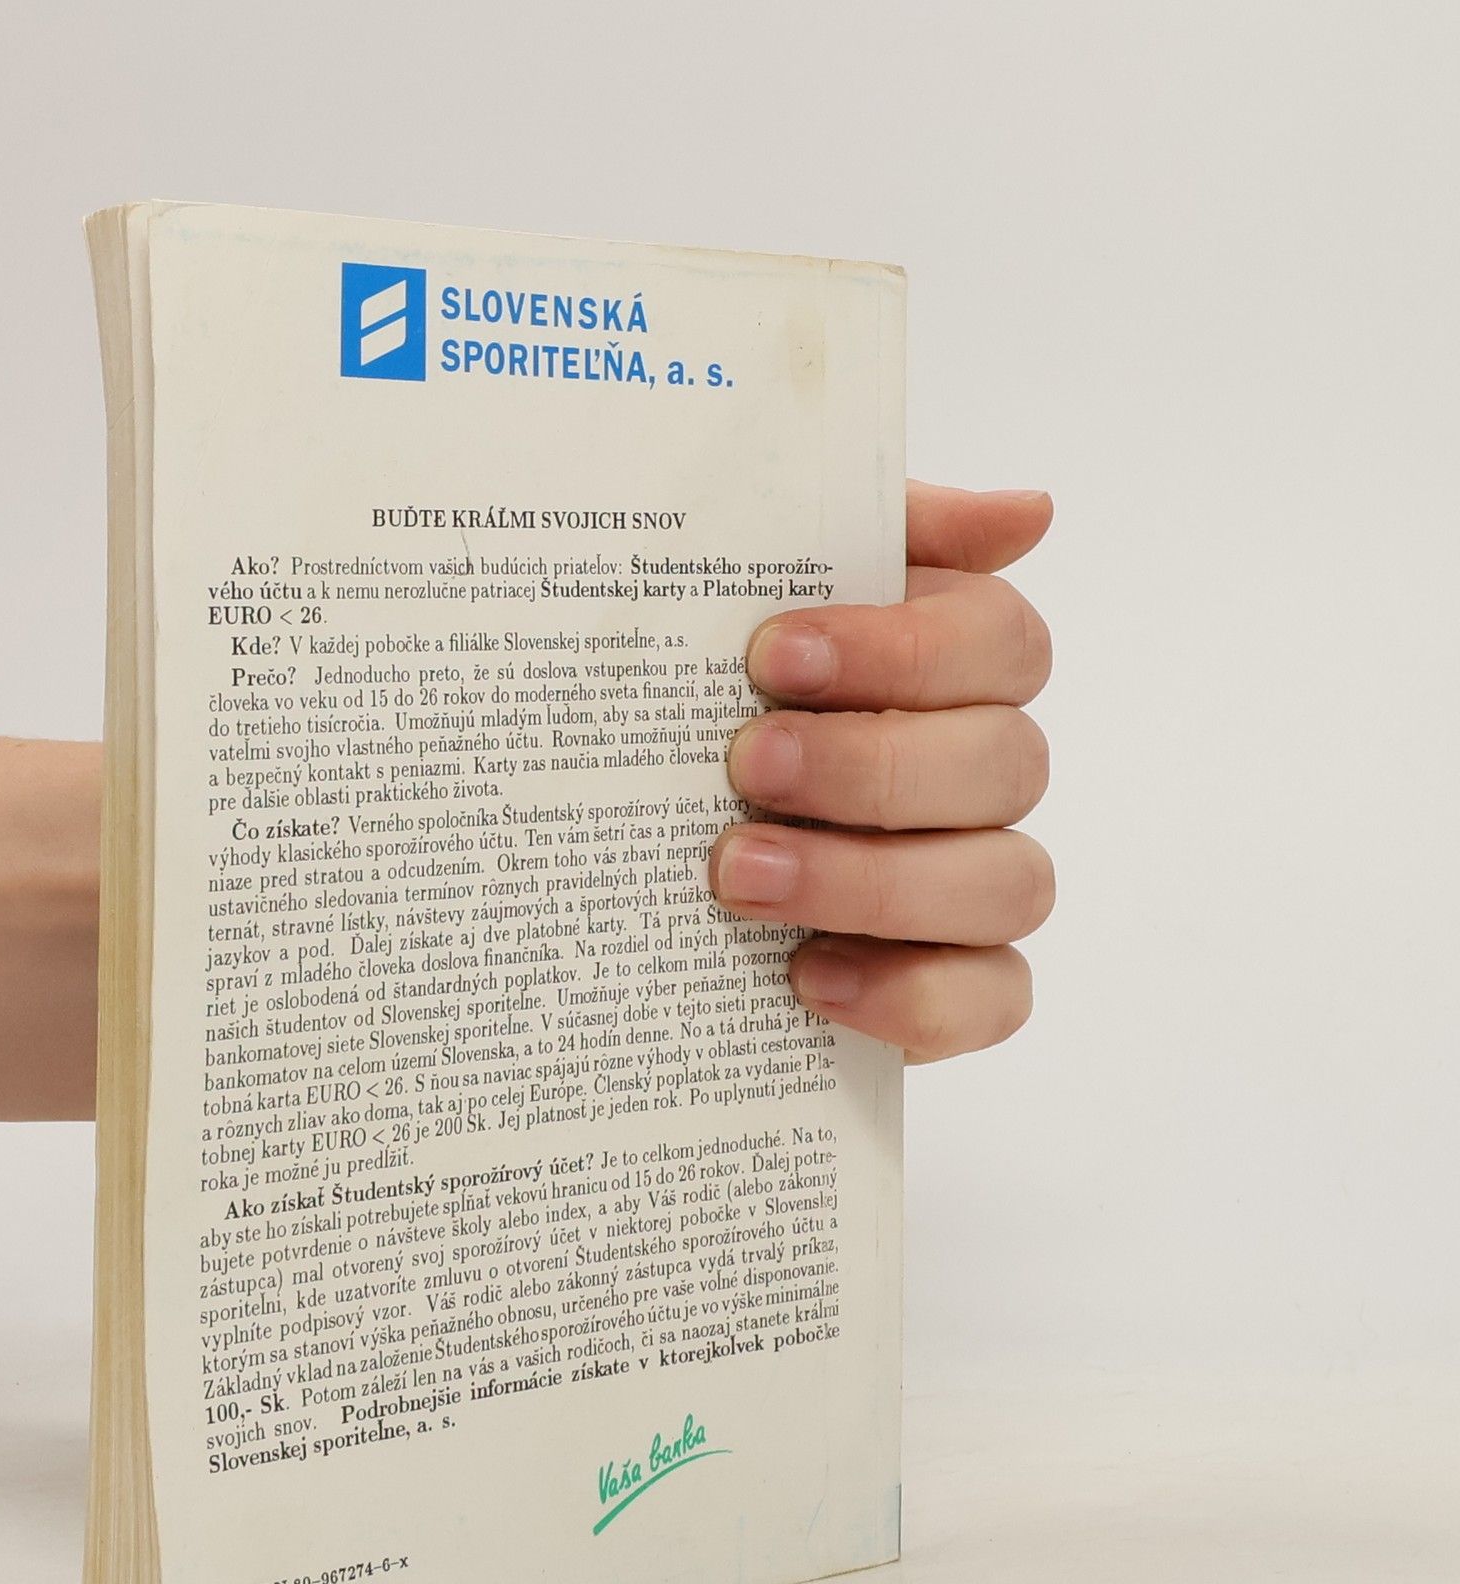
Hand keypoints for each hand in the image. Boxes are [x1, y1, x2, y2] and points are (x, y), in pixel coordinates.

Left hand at [710, 481, 1054, 1062]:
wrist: (629, 868)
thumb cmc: (710, 713)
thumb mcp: (749, 600)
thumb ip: (873, 536)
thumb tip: (1027, 512)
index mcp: (949, 673)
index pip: (999, 643)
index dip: (901, 648)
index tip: (771, 652)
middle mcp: (980, 777)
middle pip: (1006, 763)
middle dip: (870, 765)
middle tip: (745, 764)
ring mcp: (976, 887)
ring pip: (1008, 883)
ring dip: (873, 879)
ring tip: (738, 875)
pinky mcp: (955, 991)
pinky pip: (992, 999)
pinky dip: (910, 993)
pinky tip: (808, 976)